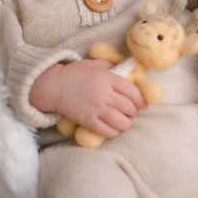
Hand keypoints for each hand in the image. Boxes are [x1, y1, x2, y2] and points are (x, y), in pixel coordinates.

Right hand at [30, 60, 146, 137]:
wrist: (54, 86)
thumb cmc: (75, 74)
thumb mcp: (95, 64)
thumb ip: (112, 67)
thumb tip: (127, 71)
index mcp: (107, 78)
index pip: (132, 91)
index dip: (141, 100)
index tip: (143, 104)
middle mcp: (104, 94)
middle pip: (129, 107)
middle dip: (134, 112)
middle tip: (133, 112)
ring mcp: (96, 108)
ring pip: (121, 122)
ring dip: (127, 123)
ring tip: (125, 121)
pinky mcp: (87, 120)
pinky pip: (107, 131)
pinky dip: (115, 132)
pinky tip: (115, 129)